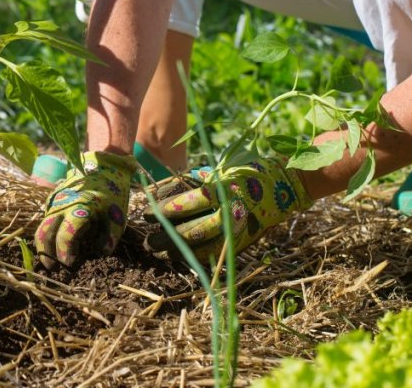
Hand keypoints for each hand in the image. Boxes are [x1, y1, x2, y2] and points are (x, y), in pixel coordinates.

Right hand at [35, 151, 135, 268]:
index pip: (65, 235)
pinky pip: (46, 219)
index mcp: (79, 208)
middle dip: (45, 253)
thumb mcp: (118, 213)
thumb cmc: (112, 191)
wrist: (101, 165)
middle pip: (43, 233)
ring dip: (44, 244)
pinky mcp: (52, 199)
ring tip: (52, 258)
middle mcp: (62, 205)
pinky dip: (48, 232)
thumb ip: (111, 235)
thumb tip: (102, 253)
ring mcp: (54, 201)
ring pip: (41, 226)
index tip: (70, 264)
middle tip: (52, 267)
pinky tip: (56, 241)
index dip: (65, 253)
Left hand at [143, 158, 312, 261]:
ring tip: (158, 251)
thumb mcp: (217, 173)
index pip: (186, 204)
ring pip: (200, 246)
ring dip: (176, 251)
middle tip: (147, 240)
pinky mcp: (242, 242)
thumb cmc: (245, 174)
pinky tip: (180, 258)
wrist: (285, 185)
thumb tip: (156, 194)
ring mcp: (237, 231)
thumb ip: (190, 184)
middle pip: (190, 230)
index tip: (145, 211)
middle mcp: (229, 213)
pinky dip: (195, 257)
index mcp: (222, 191)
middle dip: (165, 237)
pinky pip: (214, 254)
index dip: (163, 209)